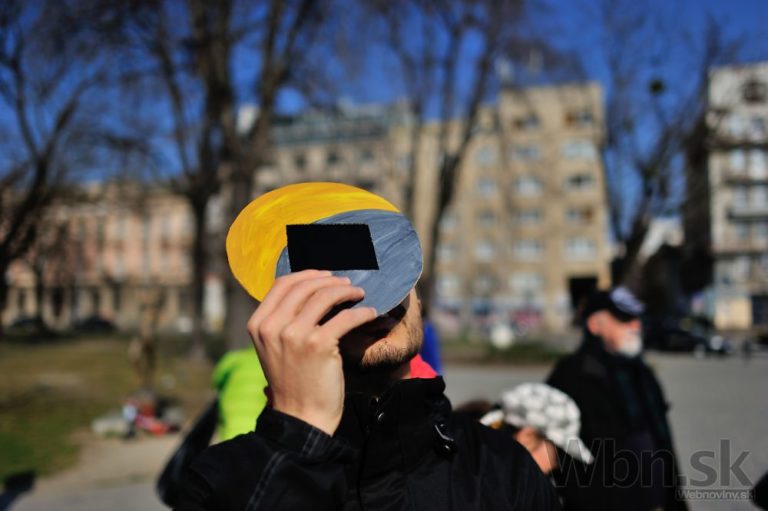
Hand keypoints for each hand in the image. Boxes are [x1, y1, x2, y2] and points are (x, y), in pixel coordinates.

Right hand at [247, 270, 376, 434]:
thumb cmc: (293, 382)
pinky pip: (345, 317)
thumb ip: (283, 320)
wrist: (301, 417)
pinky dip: (361, 312)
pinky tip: (370, 314)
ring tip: (359, 294)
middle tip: (348, 284)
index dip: (307, 274)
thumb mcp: (276, 347)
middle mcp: (272, 326)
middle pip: (304, 286)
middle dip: (330, 280)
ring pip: (325, 296)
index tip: (325, 275)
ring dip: (347, 291)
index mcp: (258, 324)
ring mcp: (294, 335)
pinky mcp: (318, 345)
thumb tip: (309, 290)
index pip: (282, 284)